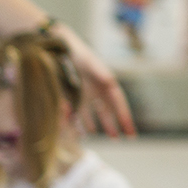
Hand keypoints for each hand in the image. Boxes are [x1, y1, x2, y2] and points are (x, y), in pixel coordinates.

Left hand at [52, 22, 135, 137]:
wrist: (57, 48)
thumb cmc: (75, 53)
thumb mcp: (88, 61)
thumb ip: (99, 71)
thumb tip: (111, 82)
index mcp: (104, 82)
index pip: (118, 102)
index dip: (124, 116)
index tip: (130, 130)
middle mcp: (96, 89)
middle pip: (108, 110)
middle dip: (116, 124)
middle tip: (125, 139)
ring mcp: (84, 93)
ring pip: (96, 113)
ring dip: (102, 125)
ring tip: (111, 137)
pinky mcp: (72, 95)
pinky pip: (79, 112)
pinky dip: (81, 122)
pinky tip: (83, 133)